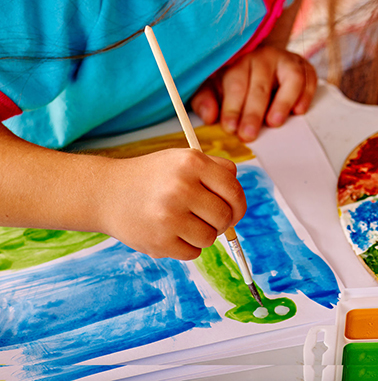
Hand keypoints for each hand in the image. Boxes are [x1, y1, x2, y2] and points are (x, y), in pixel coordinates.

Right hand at [99, 149, 246, 259]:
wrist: (105, 193)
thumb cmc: (152, 176)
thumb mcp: (183, 159)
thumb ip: (217, 169)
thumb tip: (239, 193)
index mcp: (192, 163)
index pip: (233, 190)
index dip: (238, 204)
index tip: (234, 210)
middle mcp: (181, 188)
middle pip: (225, 217)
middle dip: (221, 222)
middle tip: (208, 219)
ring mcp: (169, 216)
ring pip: (210, 237)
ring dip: (202, 234)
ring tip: (184, 223)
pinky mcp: (159, 241)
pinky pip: (193, 253)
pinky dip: (187, 247)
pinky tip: (171, 233)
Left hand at [191, 46, 316, 141]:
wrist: (267, 62)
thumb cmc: (241, 81)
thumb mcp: (217, 87)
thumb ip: (206, 101)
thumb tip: (208, 116)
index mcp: (240, 62)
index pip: (236, 84)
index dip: (232, 108)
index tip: (230, 128)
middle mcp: (264, 58)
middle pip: (260, 86)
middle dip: (253, 113)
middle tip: (249, 134)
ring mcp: (287, 61)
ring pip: (290, 78)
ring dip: (283, 102)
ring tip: (275, 122)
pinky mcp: (306, 68)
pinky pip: (309, 79)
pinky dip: (306, 95)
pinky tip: (298, 111)